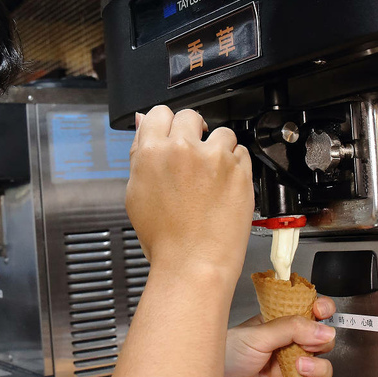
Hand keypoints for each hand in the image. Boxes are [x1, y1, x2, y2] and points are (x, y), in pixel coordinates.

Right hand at [126, 106, 253, 287]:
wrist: (193, 264)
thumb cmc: (164, 239)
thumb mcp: (136, 194)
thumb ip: (139, 153)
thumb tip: (143, 123)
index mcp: (152, 152)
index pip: (159, 113)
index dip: (166, 125)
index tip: (172, 135)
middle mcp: (183, 149)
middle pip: (190, 116)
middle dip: (192, 133)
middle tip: (192, 159)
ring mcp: (214, 158)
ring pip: (221, 132)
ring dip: (218, 148)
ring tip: (211, 177)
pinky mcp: (239, 170)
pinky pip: (241, 152)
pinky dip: (235, 165)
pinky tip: (223, 187)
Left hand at [220, 296, 335, 376]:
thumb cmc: (222, 360)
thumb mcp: (255, 337)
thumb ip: (290, 329)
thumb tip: (322, 329)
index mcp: (276, 327)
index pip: (306, 313)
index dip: (319, 310)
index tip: (322, 311)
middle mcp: (286, 348)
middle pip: (321, 340)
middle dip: (322, 341)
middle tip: (307, 345)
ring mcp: (290, 373)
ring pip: (323, 366)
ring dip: (320, 367)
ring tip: (302, 368)